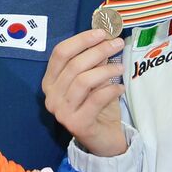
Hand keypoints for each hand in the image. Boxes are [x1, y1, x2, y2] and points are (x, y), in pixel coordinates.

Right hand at [43, 29, 127, 156]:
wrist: (103, 138)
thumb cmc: (97, 105)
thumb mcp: (95, 79)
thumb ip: (95, 60)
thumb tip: (106, 36)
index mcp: (50, 82)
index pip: (60, 54)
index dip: (81, 40)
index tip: (102, 32)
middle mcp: (51, 97)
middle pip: (73, 65)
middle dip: (98, 51)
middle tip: (117, 43)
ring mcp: (61, 112)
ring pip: (83, 81)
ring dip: (105, 70)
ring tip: (120, 68)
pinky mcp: (77, 124)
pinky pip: (95, 99)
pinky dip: (111, 90)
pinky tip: (120, 88)